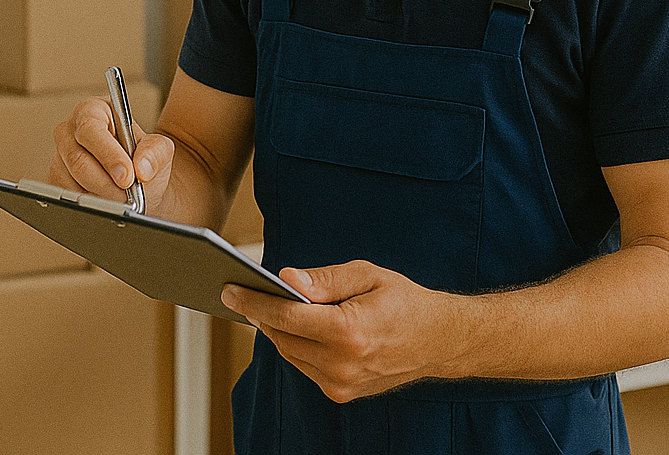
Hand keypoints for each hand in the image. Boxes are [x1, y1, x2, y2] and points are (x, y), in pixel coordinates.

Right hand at [49, 97, 173, 208]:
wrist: (138, 185)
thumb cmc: (143, 160)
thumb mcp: (159, 150)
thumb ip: (156, 152)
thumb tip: (141, 168)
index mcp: (94, 110)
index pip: (91, 129)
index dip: (109, 155)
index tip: (128, 176)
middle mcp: (71, 130)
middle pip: (79, 160)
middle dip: (107, 183)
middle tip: (128, 197)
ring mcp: (60, 154)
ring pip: (72, 181)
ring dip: (100, 196)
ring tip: (121, 199)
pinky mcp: (55, 177)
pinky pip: (67, 194)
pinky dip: (90, 203)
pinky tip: (106, 200)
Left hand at [222, 260, 463, 402]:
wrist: (438, 341)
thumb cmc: (404, 301)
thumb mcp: (367, 275)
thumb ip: (324, 279)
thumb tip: (285, 278)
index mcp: (349, 332)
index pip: (287, 317)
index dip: (254, 301)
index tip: (229, 289)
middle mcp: (342, 364)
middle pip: (282, 338)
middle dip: (260, 314)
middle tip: (241, 291)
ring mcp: (341, 384)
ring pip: (290, 354)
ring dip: (275, 331)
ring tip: (261, 306)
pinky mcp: (342, 393)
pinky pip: (304, 365)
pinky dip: (295, 345)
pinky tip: (289, 327)